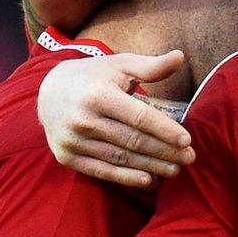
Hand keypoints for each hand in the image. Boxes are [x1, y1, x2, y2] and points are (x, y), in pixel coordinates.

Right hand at [37, 51, 194, 187]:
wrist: (48, 91)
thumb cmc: (94, 77)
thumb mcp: (119, 66)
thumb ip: (150, 66)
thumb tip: (181, 56)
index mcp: (98, 95)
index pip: (139, 117)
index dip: (165, 130)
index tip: (187, 140)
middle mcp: (83, 119)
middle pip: (133, 140)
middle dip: (165, 151)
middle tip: (189, 158)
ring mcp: (73, 140)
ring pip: (120, 158)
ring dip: (151, 166)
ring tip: (175, 170)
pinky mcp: (66, 157)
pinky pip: (101, 171)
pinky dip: (125, 178)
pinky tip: (148, 180)